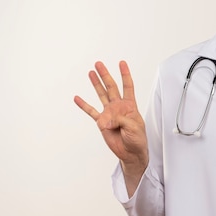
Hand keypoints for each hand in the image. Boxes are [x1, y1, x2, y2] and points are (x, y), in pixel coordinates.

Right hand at [74, 61, 147, 186]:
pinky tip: (78, 98)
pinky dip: (84, 105)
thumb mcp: (134, 127)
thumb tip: (107, 119)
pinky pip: (91, 112)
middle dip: (105, 75)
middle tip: (99, 64)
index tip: (122, 63)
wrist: (131, 152)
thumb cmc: (137, 139)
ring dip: (96, 84)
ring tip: (91, 73)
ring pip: (101, 95)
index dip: (125, 74)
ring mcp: (110, 113)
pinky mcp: (102, 122)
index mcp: (130, 106)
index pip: (128, 86)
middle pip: (111, 87)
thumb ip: (122, 120)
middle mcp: (119, 107)